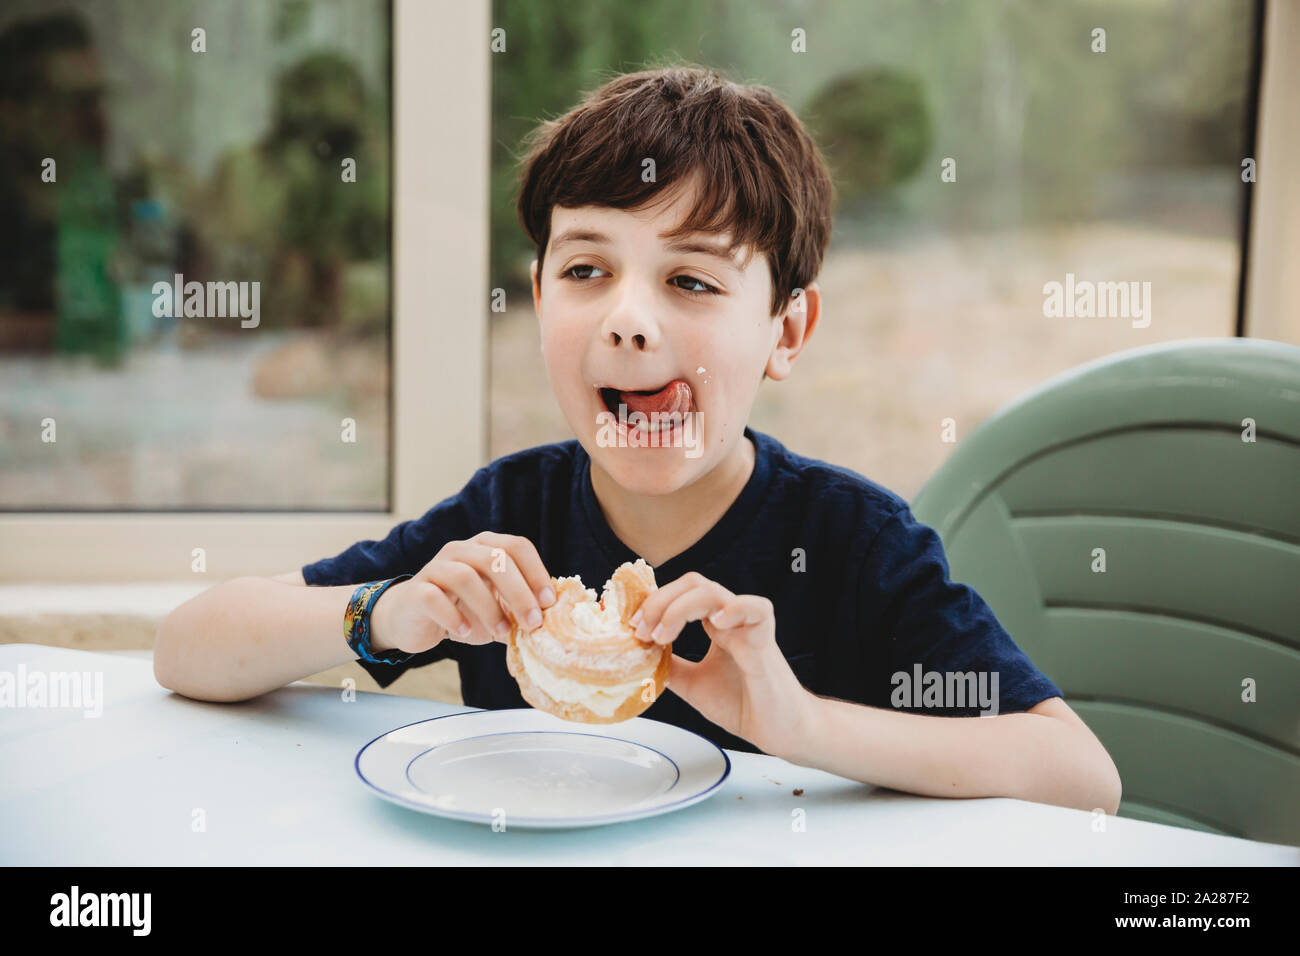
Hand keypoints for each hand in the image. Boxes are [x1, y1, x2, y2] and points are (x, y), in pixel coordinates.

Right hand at [371, 532, 555, 654]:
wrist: (413, 619)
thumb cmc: (463, 611)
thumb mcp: (497, 607)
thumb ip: (520, 607)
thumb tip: (555, 619)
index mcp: (486, 547)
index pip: (517, 546)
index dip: (536, 572)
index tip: (549, 602)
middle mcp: (461, 550)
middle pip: (495, 558)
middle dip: (519, 592)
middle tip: (532, 623)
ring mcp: (436, 567)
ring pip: (465, 576)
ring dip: (488, 607)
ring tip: (501, 632)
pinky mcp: (416, 589)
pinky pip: (433, 597)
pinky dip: (453, 616)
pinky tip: (464, 632)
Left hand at [631, 571, 812, 757]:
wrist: (778, 731)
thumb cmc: (744, 704)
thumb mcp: (692, 684)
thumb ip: (669, 667)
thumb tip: (638, 657)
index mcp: (715, 625)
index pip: (682, 593)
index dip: (654, 603)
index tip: (634, 626)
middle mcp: (730, 620)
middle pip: (694, 584)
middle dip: (660, 601)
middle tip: (642, 629)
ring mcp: (747, 627)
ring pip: (714, 592)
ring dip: (680, 608)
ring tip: (663, 634)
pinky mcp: (765, 642)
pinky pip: (757, 609)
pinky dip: (734, 608)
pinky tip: (715, 622)